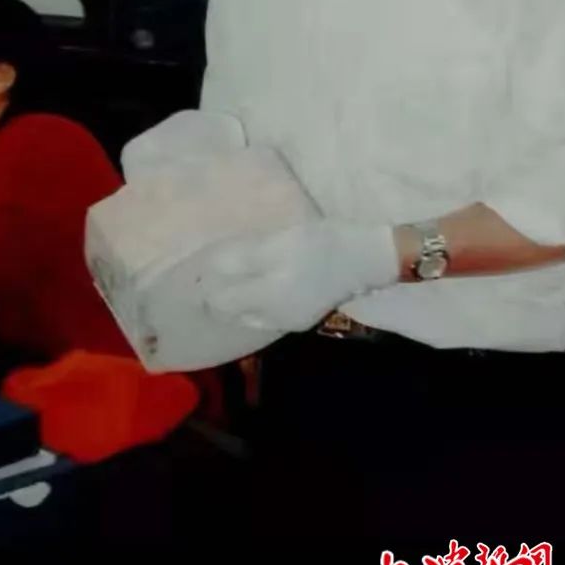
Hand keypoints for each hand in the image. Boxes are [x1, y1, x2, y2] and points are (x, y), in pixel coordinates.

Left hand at [203, 217, 399, 333]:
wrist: (366, 258)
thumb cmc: (319, 243)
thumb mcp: (276, 244)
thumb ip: (241, 259)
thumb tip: (211, 268)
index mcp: (267, 296)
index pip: (221, 301)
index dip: (207, 286)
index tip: (198, 270)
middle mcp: (274, 316)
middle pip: (232, 313)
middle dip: (218, 297)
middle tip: (212, 275)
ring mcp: (289, 320)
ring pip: (248, 317)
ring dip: (235, 303)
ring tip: (234, 282)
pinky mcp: (301, 318)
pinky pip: (266, 317)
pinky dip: (255, 306)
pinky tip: (258, 290)